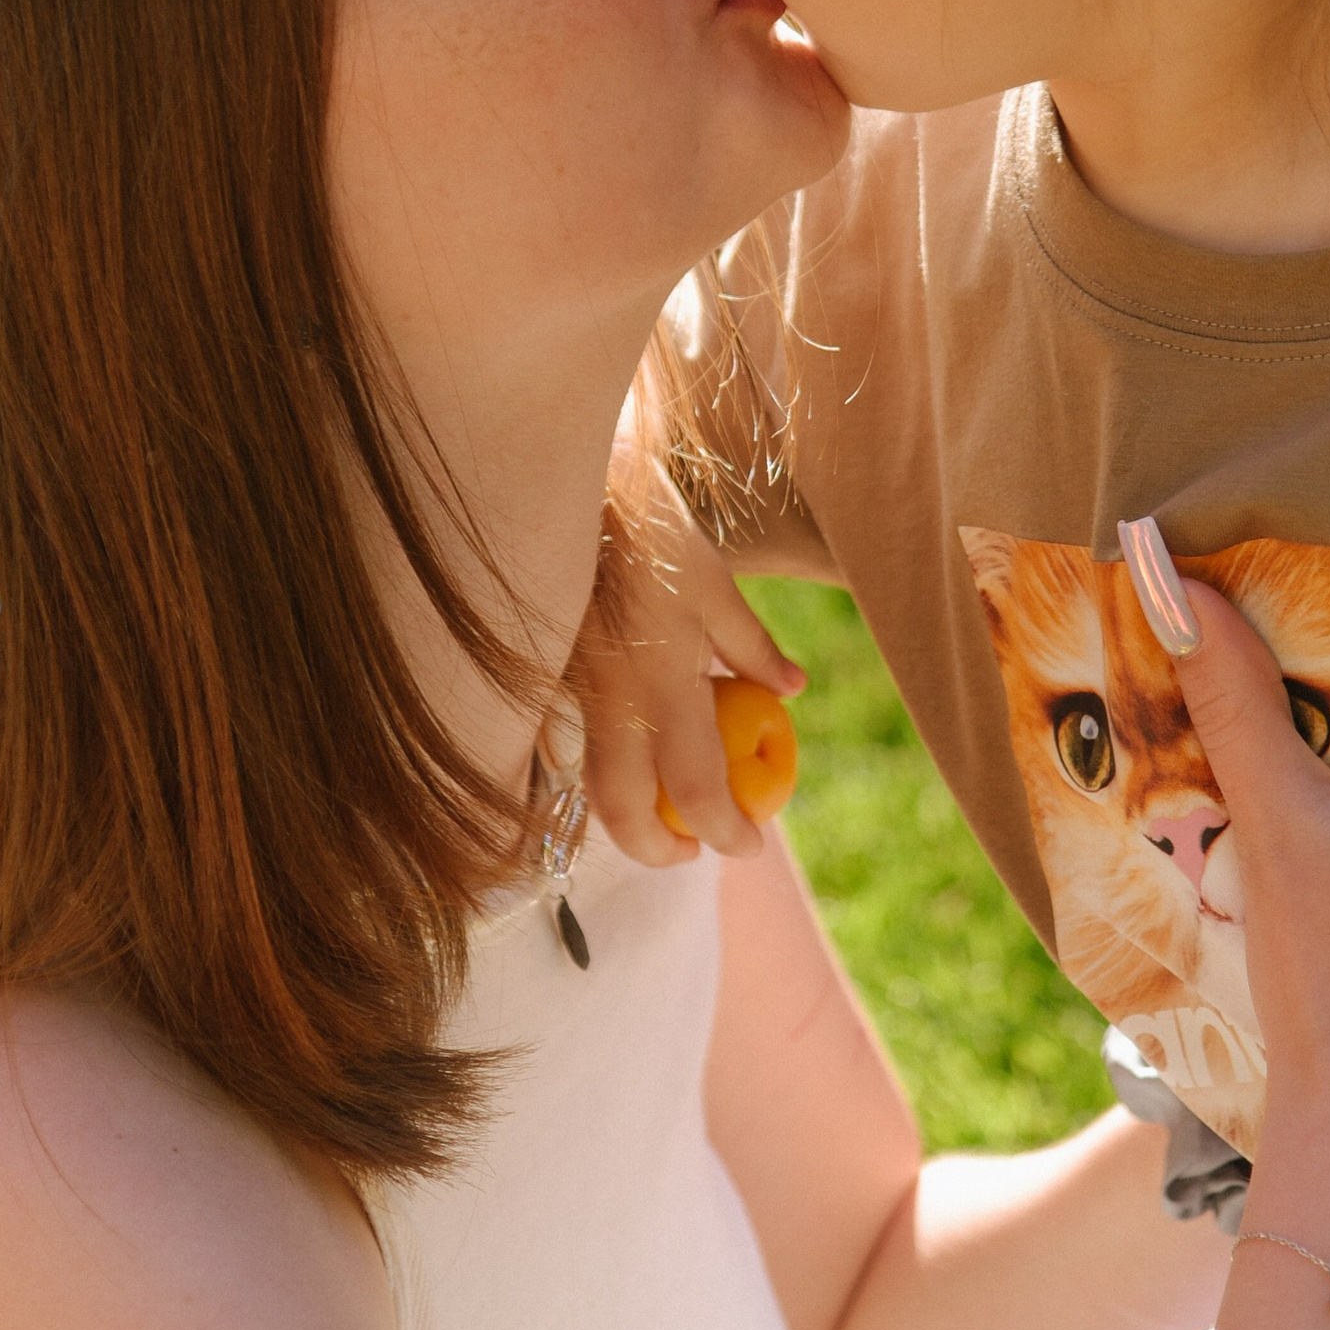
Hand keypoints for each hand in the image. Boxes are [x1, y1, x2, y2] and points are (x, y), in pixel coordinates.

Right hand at [572, 457, 805, 863]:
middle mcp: (609, 697)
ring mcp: (567, 689)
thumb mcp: (712, 581)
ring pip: (584, 781)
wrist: (560, 479)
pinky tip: (615, 747)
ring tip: (656, 807)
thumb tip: (789, 691)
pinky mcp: (539, 674)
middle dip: (656, 849)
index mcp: (663, 678)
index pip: (696, 787)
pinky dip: (592, 762)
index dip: (725, 830)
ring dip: (622, 811)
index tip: (749, 845)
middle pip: (622, 809)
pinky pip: (563, 741)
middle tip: (689, 850)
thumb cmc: (648, 525)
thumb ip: (749, 645)